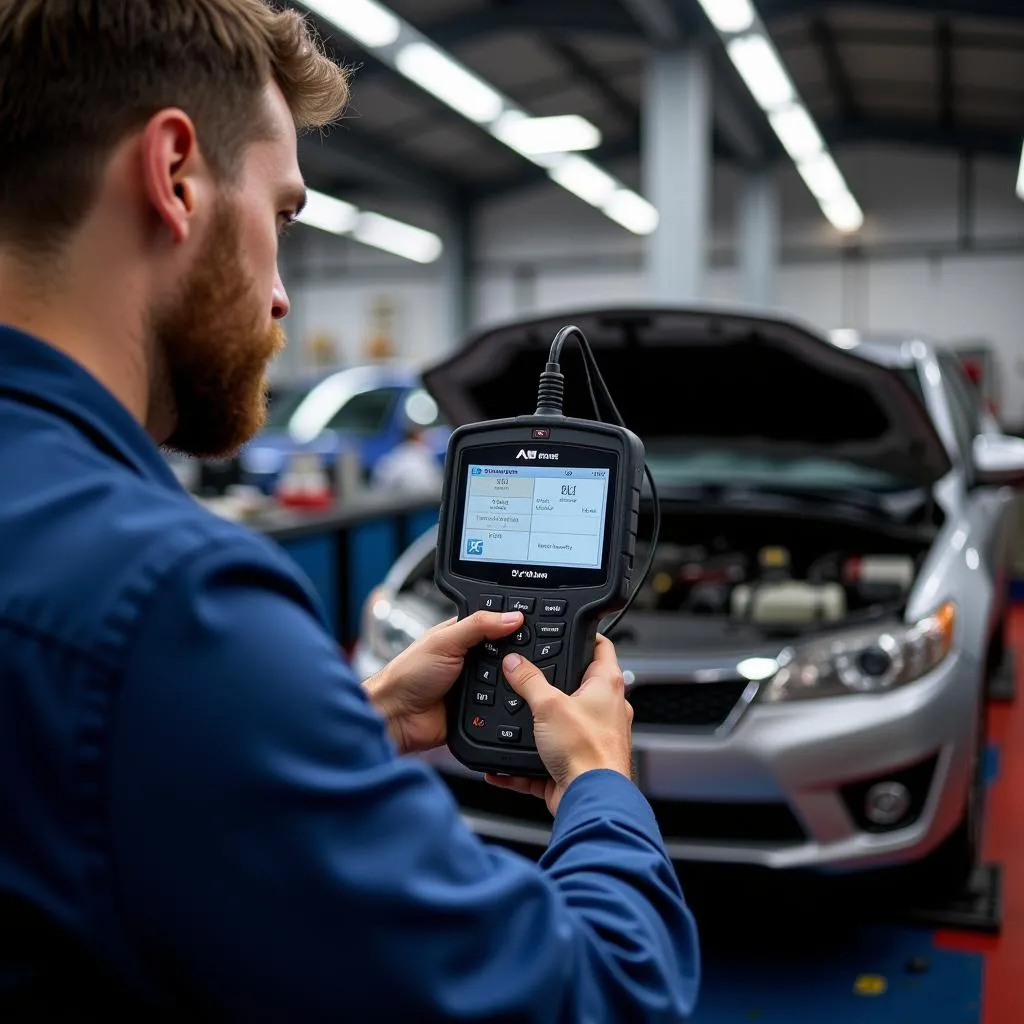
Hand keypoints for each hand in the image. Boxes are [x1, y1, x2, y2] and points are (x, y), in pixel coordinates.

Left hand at [364, 610, 523, 755]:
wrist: (397, 717)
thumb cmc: (407, 674)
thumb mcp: (444, 641)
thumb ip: (478, 625)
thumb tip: (512, 616)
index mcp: (461, 636)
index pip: (495, 625)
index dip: (512, 625)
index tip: (532, 626)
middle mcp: (469, 659)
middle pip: (505, 654)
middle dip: (514, 657)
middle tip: (526, 656)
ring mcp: (475, 685)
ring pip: (507, 680)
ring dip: (510, 682)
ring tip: (518, 678)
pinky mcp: (478, 709)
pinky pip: (501, 706)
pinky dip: (505, 704)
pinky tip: (510, 700)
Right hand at [484, 634, 633, 815]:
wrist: (591, 799)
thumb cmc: (587, 752)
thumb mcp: (548, 705)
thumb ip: (528, 681)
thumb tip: (515, 663)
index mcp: (607, 686)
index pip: (601, 647)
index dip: (585, 635)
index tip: (569, 629)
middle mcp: (605, 710)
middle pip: (578, 686)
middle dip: (551, 683)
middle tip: (528, 673)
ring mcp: (592, 738)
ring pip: (560, 724)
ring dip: (536, 725)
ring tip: (512, 718)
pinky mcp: (576, 765)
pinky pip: (545, 759)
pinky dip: (523, 761)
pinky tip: (502, 764)